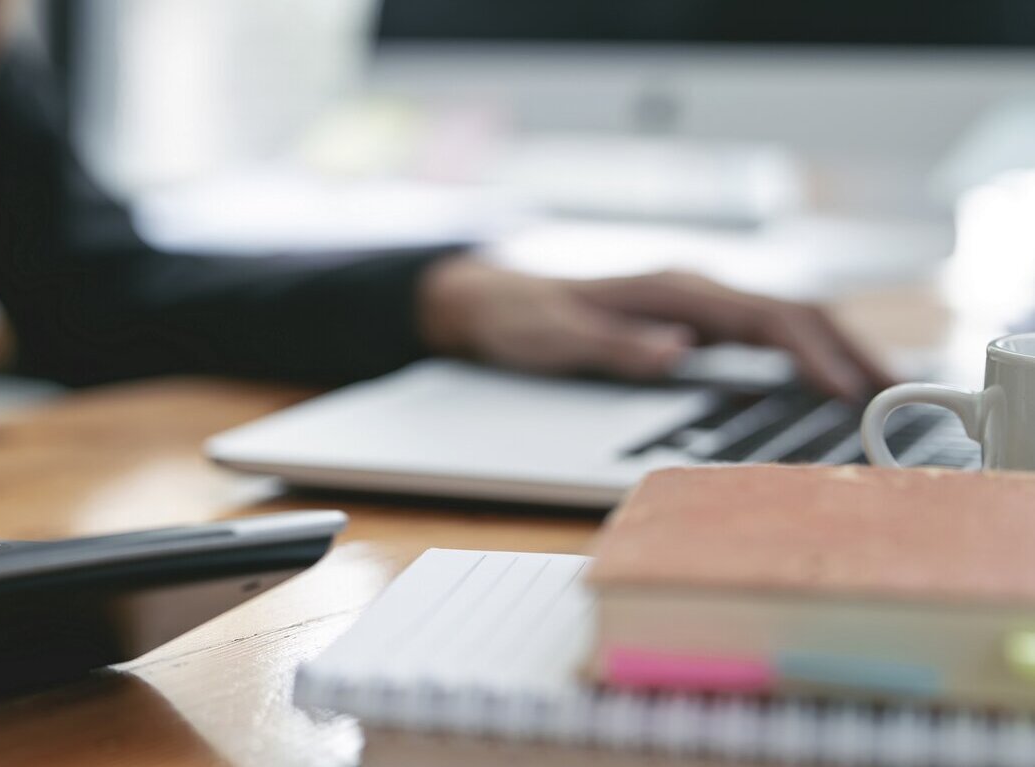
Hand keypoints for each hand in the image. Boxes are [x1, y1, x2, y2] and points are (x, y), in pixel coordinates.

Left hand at [417, 258, 893, 398]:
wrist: (488, 302)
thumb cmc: (521, 319)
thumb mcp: (560, 337)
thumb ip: (618, 345)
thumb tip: (679, 352)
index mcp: (673, 290)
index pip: (765, 318)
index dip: (811, 352)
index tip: (845, 389)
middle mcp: (693, 290)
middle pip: (791, 313)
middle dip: (846, 349)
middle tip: (892, 393)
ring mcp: (693, 304)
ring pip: (783, 320)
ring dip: (832, 349)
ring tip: (877, 389)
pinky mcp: (688, 321)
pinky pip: (760, 333)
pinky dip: (799, 352)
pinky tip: (819, 380)